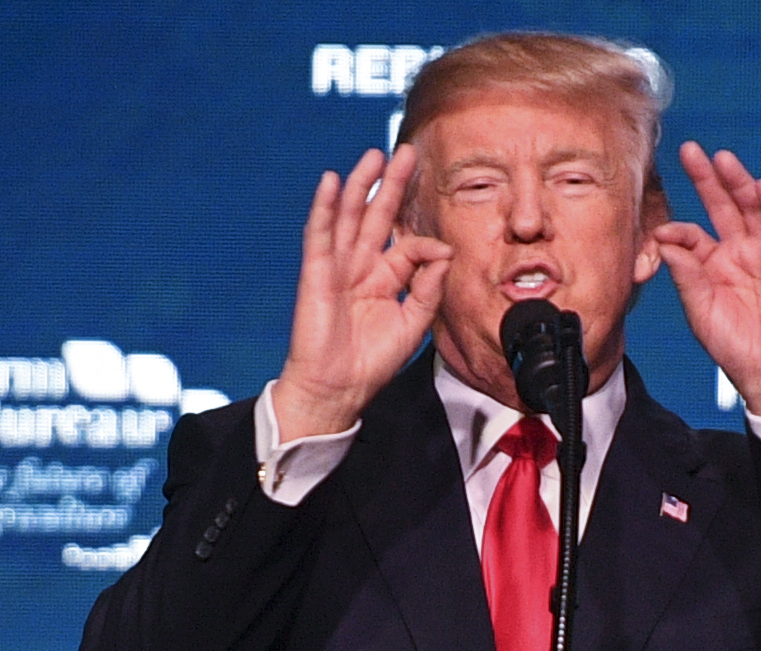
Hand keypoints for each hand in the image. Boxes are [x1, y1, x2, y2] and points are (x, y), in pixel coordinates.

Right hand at [276, 145, 453, 439]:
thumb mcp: (413, 324)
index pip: (408, 246)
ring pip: (349, 217)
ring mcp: (337, 267)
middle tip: (407, 152)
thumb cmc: (372, 362)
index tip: (441, 251)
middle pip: (377, 216)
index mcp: (385, 279)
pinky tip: (330, 182)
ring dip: (360, 185)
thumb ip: (429, 287)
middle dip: (391, 185)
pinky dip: (324, 208)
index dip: (425, 243)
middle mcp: (361, 267)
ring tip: (374, 155)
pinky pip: (320, 235)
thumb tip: (444, 251)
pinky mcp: (316, 273)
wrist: (338, 389)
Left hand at [654, 142, 760, 419]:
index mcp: (711, 265)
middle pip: (723, 207)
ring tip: (723, 160)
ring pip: (753, 209)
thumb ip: (686, 274)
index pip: (693, 234)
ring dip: (740, 183)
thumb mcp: (701, 311)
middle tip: (689, 150)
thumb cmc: (733, 348)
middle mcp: (739, 252)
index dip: (679, 228)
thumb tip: (665, 236)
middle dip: (707, 179)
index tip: (663, 227)